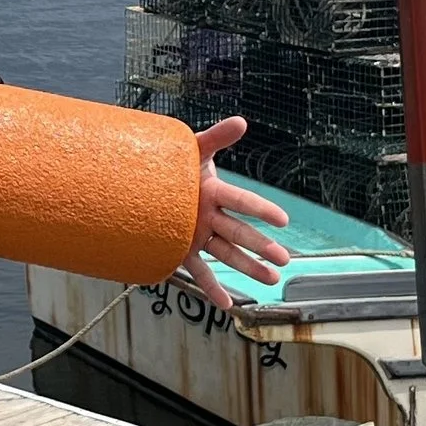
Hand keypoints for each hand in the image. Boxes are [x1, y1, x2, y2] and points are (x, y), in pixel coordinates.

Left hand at [179, 116, 291, 310]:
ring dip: (249, 268)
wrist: (141, 183)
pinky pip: (199, 273)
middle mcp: (209, 216)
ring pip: (227, 255)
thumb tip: (242, 121)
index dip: (261, 210)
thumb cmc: (169, 163)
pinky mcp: (183, 251)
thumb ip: (216, 137)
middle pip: (240, 232)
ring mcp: (197, 236)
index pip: (241, 201)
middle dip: (262, 246)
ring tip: (271, 280)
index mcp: (213, 191)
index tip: (283, 220)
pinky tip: (227, 304)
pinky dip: (212, 289)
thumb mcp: (192, 149)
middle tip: (285, 259)